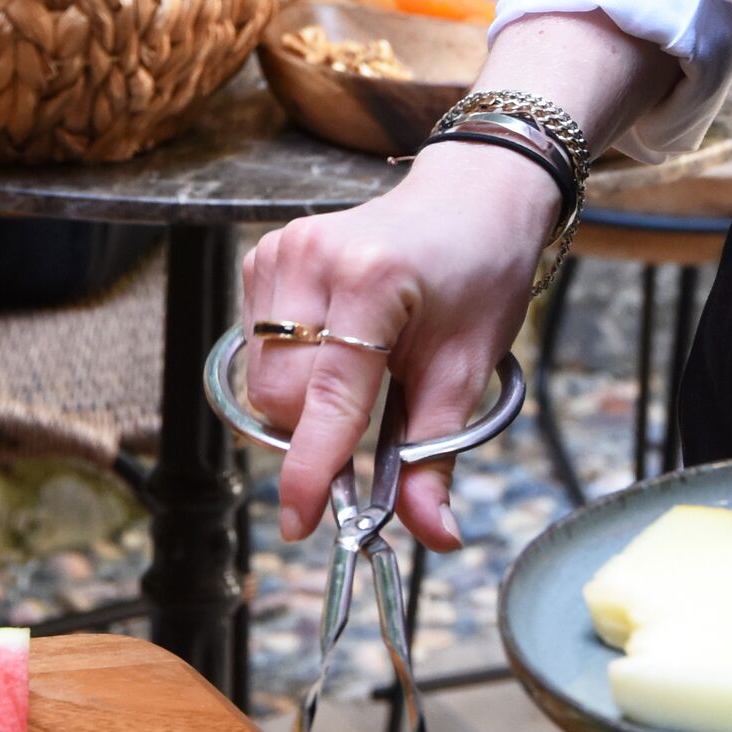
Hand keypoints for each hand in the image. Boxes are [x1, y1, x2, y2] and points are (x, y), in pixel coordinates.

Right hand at [243, 144, 550, 554]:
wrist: (470, 199)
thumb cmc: (477, 274)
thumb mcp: (471, 366)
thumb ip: (437, 450)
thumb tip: (432, 532)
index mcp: (372, 280)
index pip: (327, 396)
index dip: (313, 469)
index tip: (302, 521)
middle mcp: (313, 256)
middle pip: (280, 394)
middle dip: (317, 432)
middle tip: (370, 424)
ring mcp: (282, 248)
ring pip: (261, 374)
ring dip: (301, 399)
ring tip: (360, 371)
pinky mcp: (264, 251)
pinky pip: (254, 342)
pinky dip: (289, 363)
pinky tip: (332, 340)